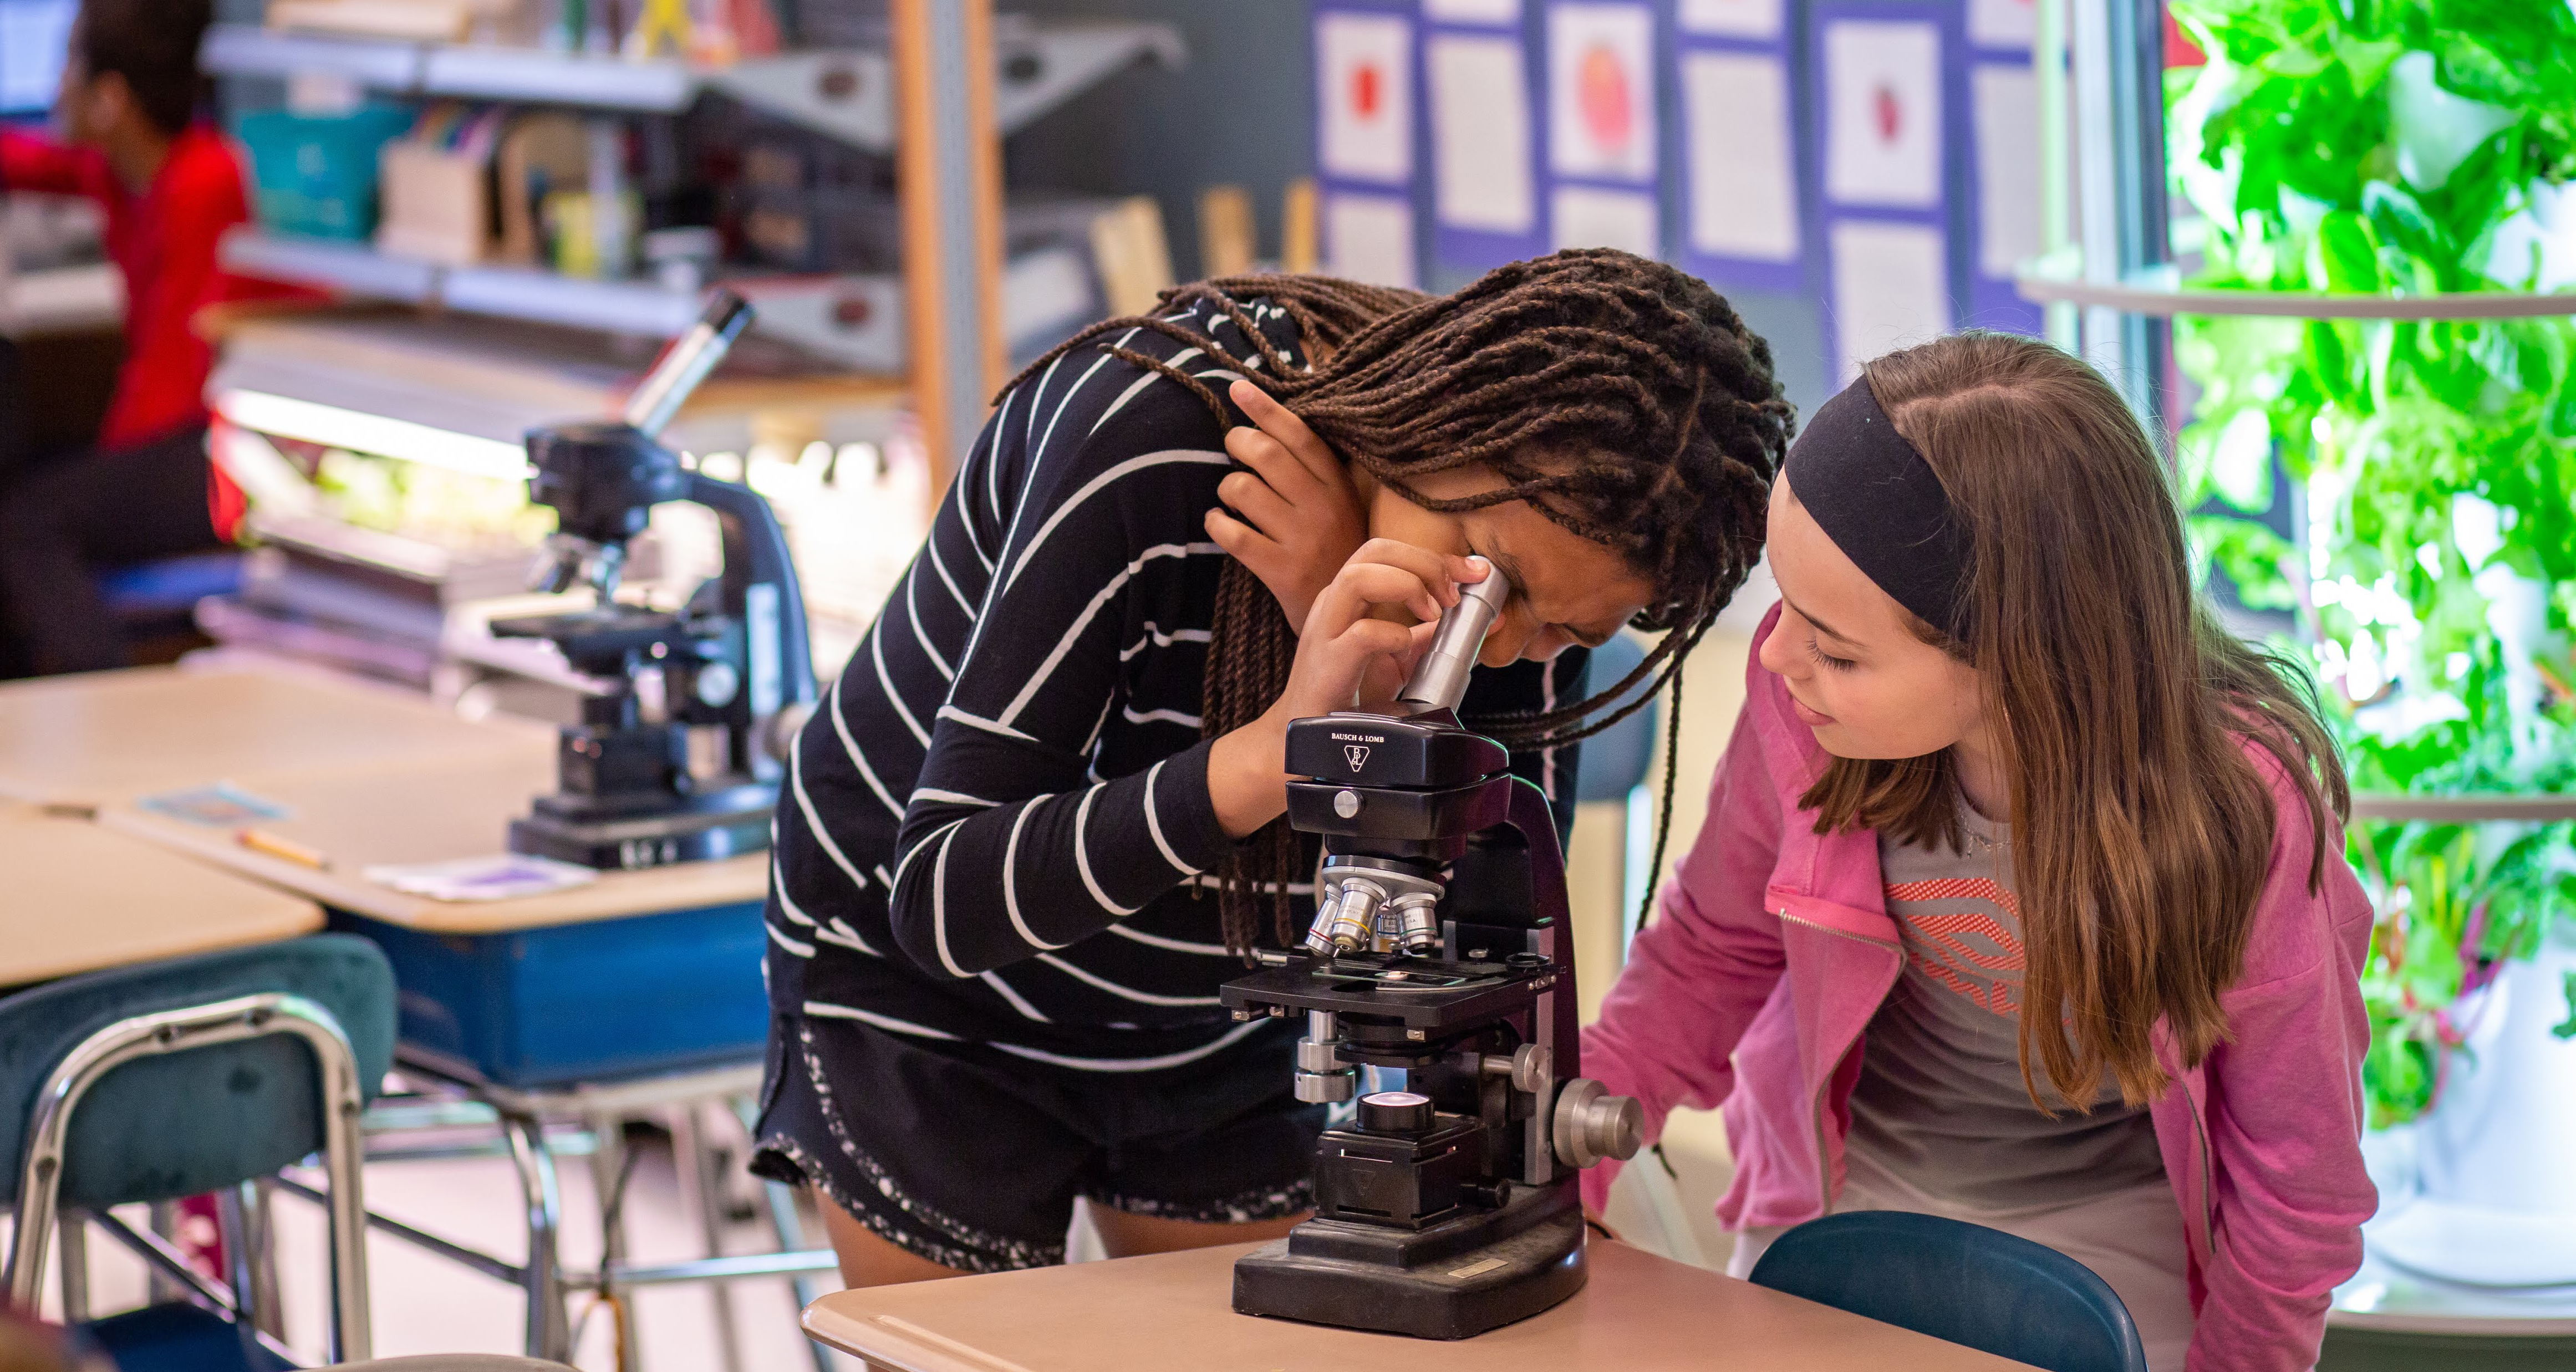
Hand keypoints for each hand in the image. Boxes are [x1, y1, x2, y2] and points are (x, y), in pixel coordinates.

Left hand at [1205, 380, 1369, 632]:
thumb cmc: (1337, 551)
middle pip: (1266, 454)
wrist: (1354, 617)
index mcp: (1338, 486)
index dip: (1265, 407)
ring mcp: (1302, 540)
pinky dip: (1216, 523)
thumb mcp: (1341, 505)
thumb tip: (1269, 422)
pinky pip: (1232, 534)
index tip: (1237, 387)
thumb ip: (1314, 470)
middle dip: (1238, 442)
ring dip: (1226, 487)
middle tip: (1232, 447)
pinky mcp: (1281, 571)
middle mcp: (1322, 508)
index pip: (1298, 435)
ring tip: (1230, 496)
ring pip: (1244, 489)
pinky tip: (1219, 524)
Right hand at [1207, 545, 1490, 836]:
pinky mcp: (1326, 664)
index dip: (1436, 555)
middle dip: (1424, 562)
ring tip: (1432, 613)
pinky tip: (1406, 647)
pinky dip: (1393, 634)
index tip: (1474, 570)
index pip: (1390, 551)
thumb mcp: (1395, 658)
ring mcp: (1326, 631)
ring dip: (1406, 586)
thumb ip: (1428, 636)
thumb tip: (1477, 623)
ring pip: (1358, 576)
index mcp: (1350, 596)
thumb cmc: (1345, 693)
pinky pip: (1361, 633)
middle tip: (1452, 595)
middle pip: (1375, 549)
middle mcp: (1334, 604)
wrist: (1304, 739)